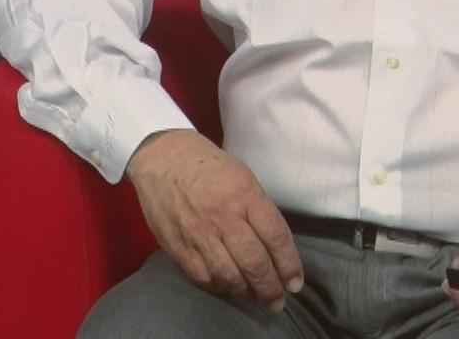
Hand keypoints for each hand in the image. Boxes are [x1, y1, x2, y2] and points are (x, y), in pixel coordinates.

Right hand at [126, 129, 303, 308]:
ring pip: (229, 276)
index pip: (275, 236)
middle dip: (270, 287)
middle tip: (278, 300)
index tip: (295, 282)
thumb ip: (257, 208)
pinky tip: (230, 288)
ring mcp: (199, 235)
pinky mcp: (178, 248)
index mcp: (245, 195)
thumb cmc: (209, 164)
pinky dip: (220, 288)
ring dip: (247, 292)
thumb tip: (272, 243)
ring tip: (257, 297)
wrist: (163, 158)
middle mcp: (224, 218)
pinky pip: (203, 278)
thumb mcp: (243, 176)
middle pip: (254, 263)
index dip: (288, 263)